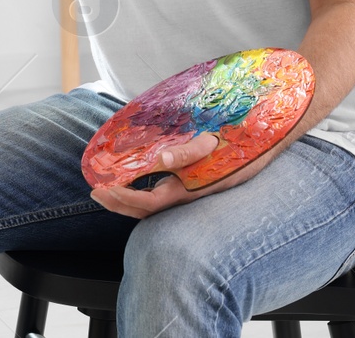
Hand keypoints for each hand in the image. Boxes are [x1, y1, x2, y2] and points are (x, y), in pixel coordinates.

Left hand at [89, 133, 255, 219]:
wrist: (259, 144)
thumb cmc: (233, 143)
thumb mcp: (211, 144)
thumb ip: (187, 151)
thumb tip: (161, 158)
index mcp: (189, 190)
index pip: (151, 203)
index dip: (126, 200)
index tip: (106, 190)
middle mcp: (185, 196)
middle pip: (146, 210)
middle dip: (119, 204)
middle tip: (96, 192)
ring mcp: (186, 192)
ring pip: (152, 205)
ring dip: (127, 200)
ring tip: (106, 189)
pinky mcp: (187, 184)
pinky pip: (159, 194)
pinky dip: (140, 191)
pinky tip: (131, 181)